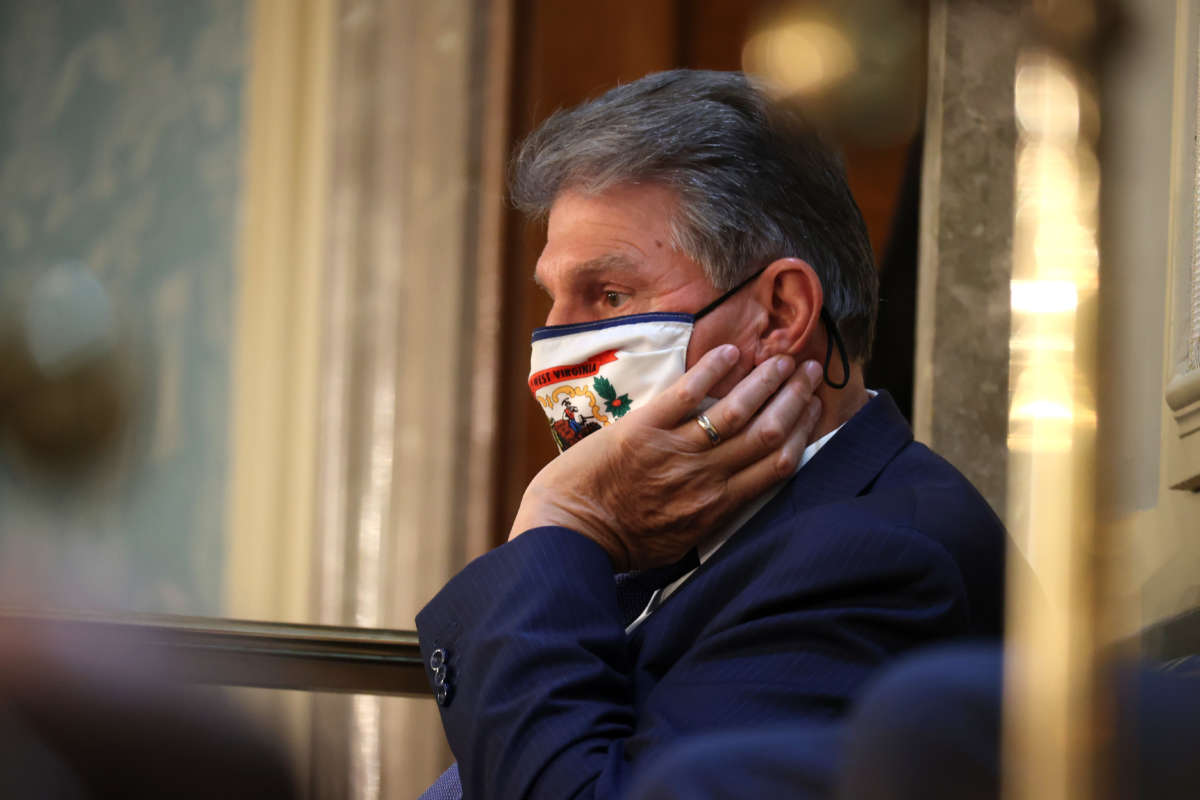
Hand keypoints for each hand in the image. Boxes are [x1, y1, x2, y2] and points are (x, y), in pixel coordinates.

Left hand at [509, 345, 824, 570]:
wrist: (570, 534)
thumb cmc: (621, 542)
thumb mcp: (680, 542)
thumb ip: (712, 515)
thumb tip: (737, 491)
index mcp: (718, 506)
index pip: (778, 464)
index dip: (804, 431)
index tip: (815, 407)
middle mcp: (706, 476)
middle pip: (768, 431)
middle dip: (795, 397)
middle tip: (809, 371)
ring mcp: (676, 449)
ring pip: (736, 410)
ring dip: (765, 380)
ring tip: (782, 357)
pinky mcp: (644, 428)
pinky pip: (687, 394)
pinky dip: (712, 370)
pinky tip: (731, 352)